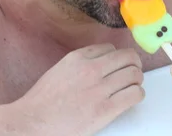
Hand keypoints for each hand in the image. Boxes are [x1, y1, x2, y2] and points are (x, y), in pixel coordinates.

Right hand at [15, 44, 144, 135]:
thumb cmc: (42, 101)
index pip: (110, 48)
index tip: (119, 65)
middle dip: (133, 64)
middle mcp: (90, 69)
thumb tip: (101, 62)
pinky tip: (132, 97)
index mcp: (78, 58)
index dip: (117, 57)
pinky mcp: (105, 110)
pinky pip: (134, 94)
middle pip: (127, 57)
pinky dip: (137, 94)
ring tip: (132, 86)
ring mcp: (99, 89)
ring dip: (137, 79)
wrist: (33, 122)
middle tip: (133, 72)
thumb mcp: (60, 69)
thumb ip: (81, 63)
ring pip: (134, 74)